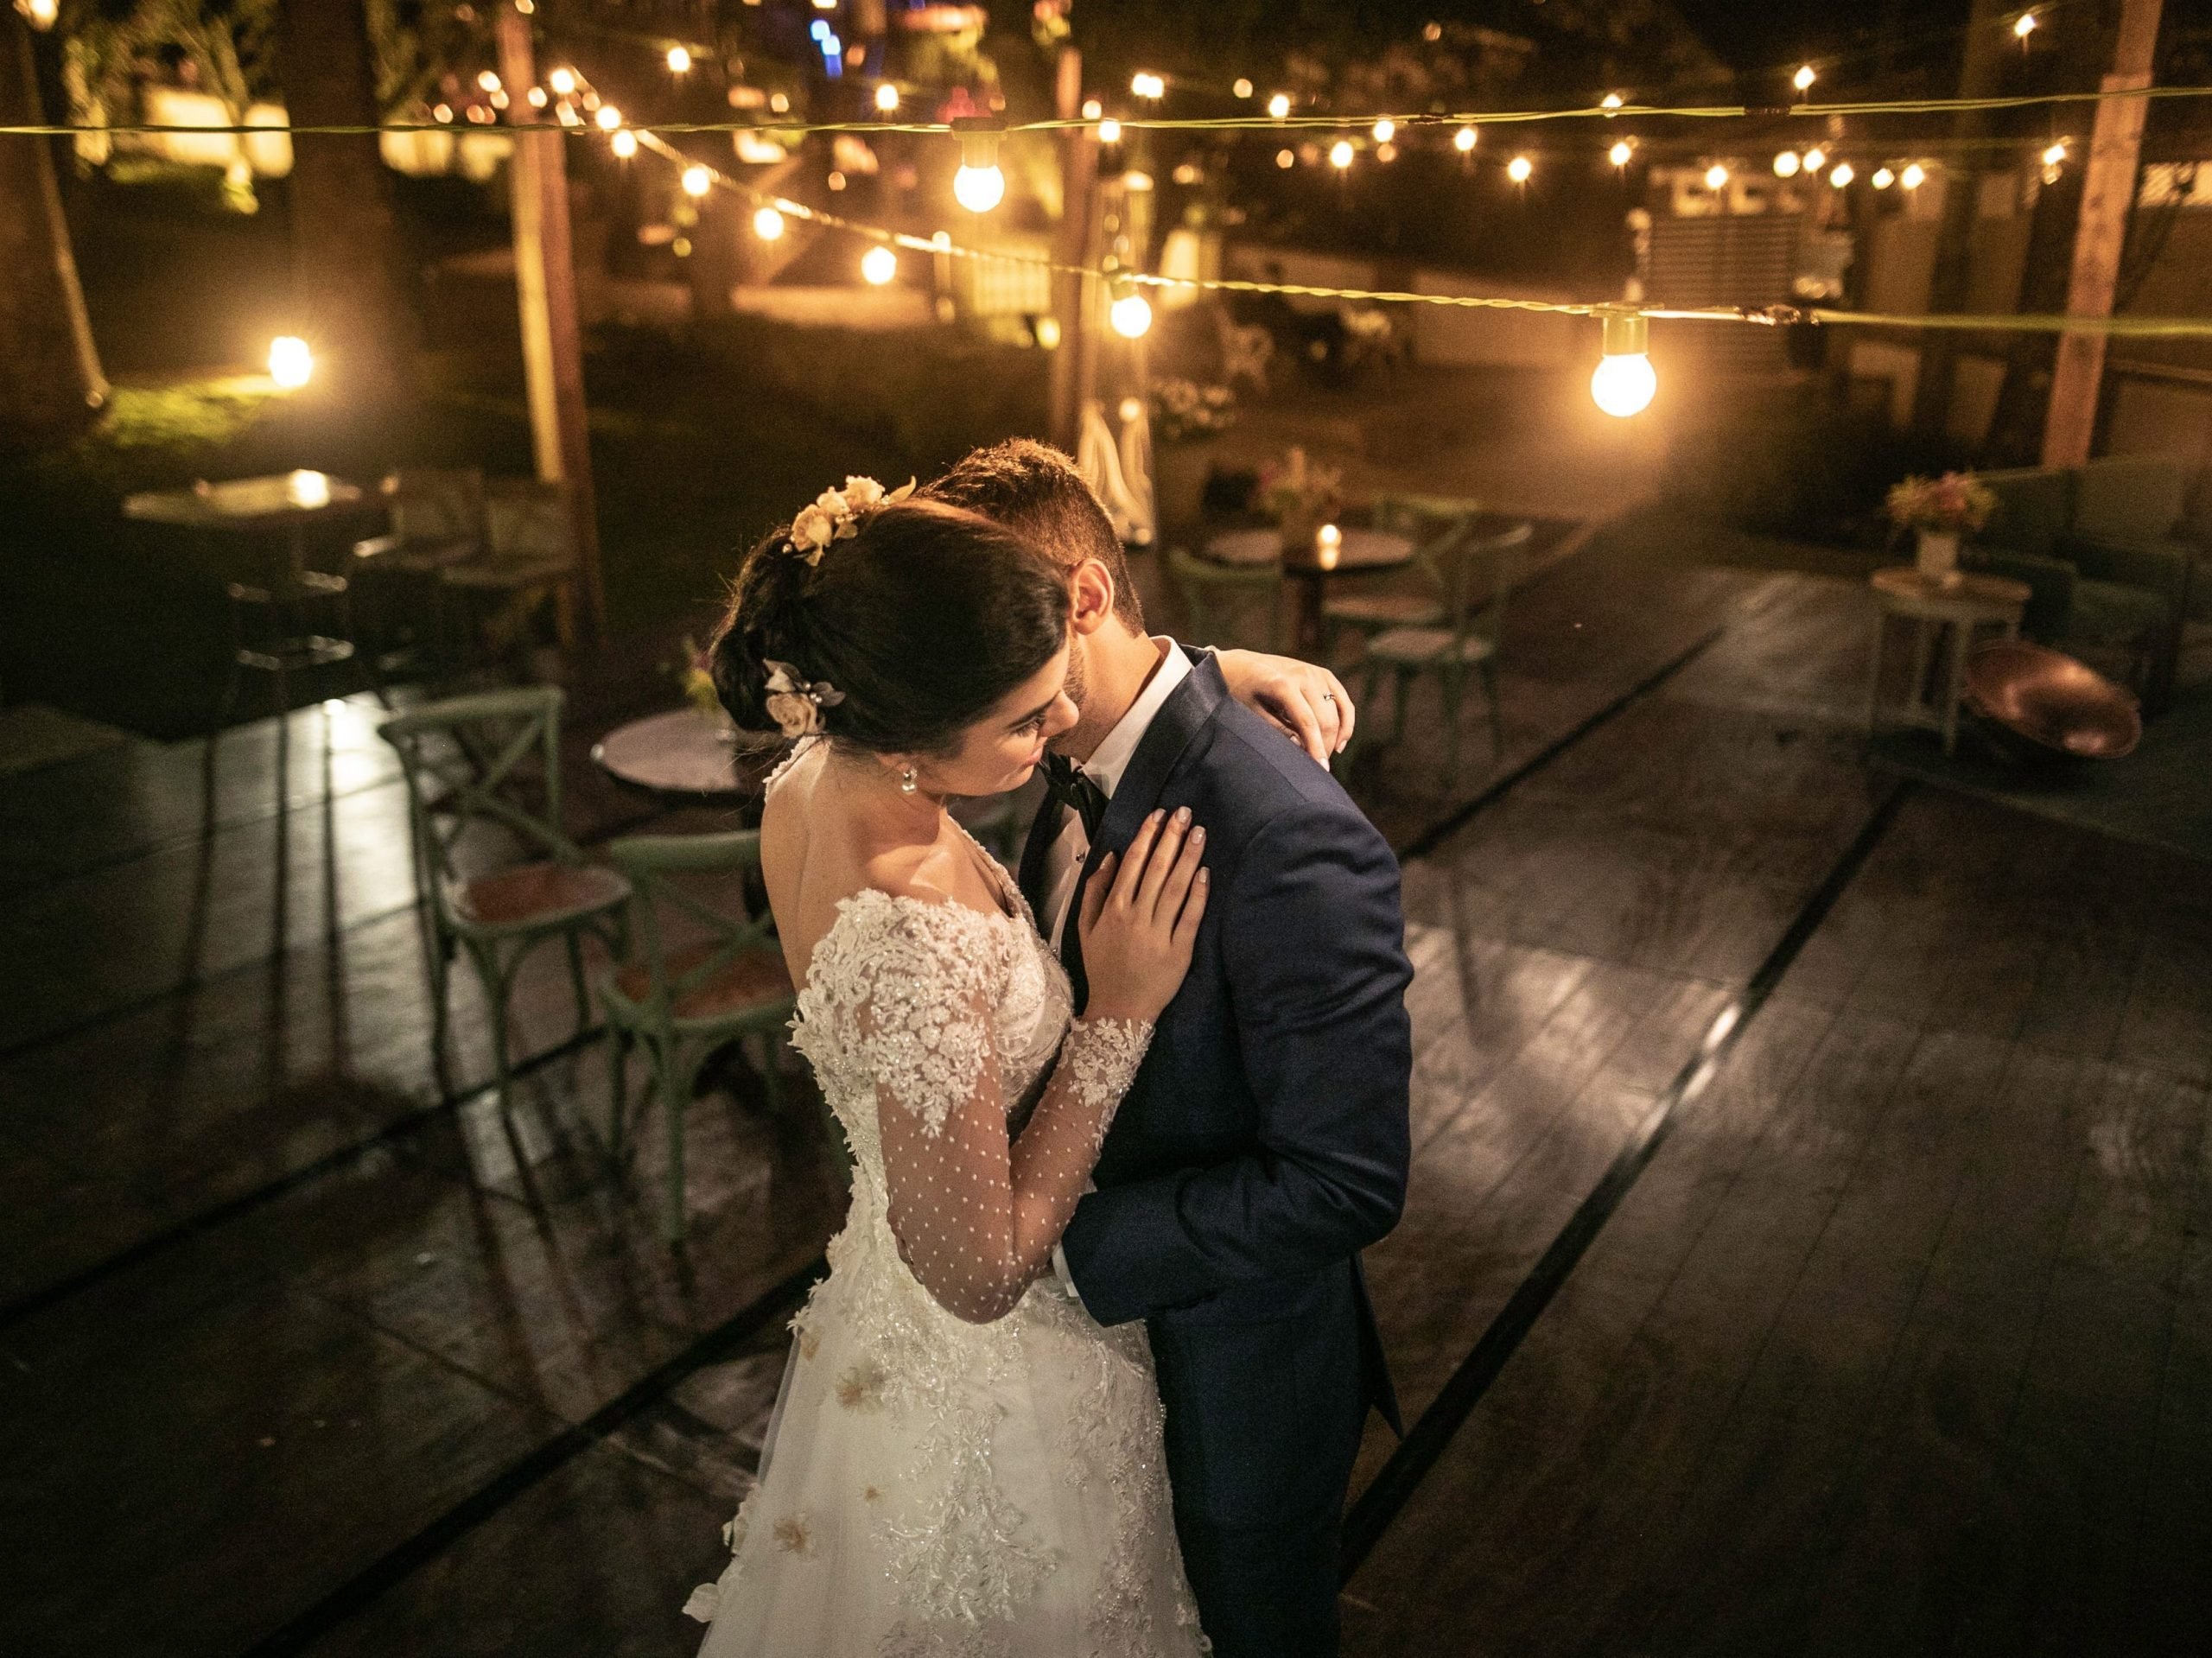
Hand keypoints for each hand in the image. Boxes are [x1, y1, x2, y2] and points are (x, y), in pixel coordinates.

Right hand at [1078, 806, 1209, 1022]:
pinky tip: (1206, 872)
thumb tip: (1111, 856)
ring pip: (1176, 888)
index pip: (1134, 863)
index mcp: (1114, 909)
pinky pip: (1190, 917)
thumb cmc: (1103, 966)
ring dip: (1188, 857)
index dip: (1148, 835)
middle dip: (1171, 836)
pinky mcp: (1179, 951)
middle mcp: (1136, 917)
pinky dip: (1198, 894)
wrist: (1118, 1010)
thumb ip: (1095, 890)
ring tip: (1199, 832)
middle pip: (1157, 869)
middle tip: (1184, 811)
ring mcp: (1159, 934)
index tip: (1159, 814)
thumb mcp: (1085, 927)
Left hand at [1214, 649, 1354, 767]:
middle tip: (1317, 767)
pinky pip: (1343, 700)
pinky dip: (1346, 720)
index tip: (1321, 770)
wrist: (1240, 665)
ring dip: (1336, 736)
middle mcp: (1303, 675)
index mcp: (1283, 685)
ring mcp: (1315, 672)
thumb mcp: (1252, 714)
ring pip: (1338, 711)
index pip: (1308, 723)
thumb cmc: (1240, 692)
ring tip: (1326, 754)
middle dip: (1325, 745)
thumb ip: (1278, 730)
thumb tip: (1302, 748)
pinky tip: (1340, 741)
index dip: (1316, 748)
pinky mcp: (1323, 674)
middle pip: (1326, 719)